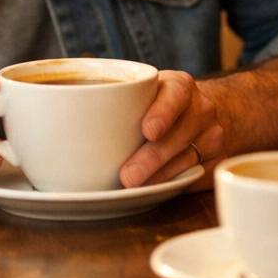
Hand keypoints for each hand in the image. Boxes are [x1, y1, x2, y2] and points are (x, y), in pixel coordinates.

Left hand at [118, 71, 224, 190]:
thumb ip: (114, 98)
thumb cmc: (155, 104)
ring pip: (187, 160)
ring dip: (160, 176)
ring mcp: (212, 136)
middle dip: (152, 157)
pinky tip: (155, 192)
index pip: (175, 94)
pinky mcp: (217, 161)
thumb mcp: (142, 90)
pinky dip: (175, 186)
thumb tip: (60, 123)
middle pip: (179, 135)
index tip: (147, 130)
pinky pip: (197, 177)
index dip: (162, 112)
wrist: (197, 113)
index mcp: (180, 86)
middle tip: (128, 176)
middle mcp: (202, 109)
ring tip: (136, 189)